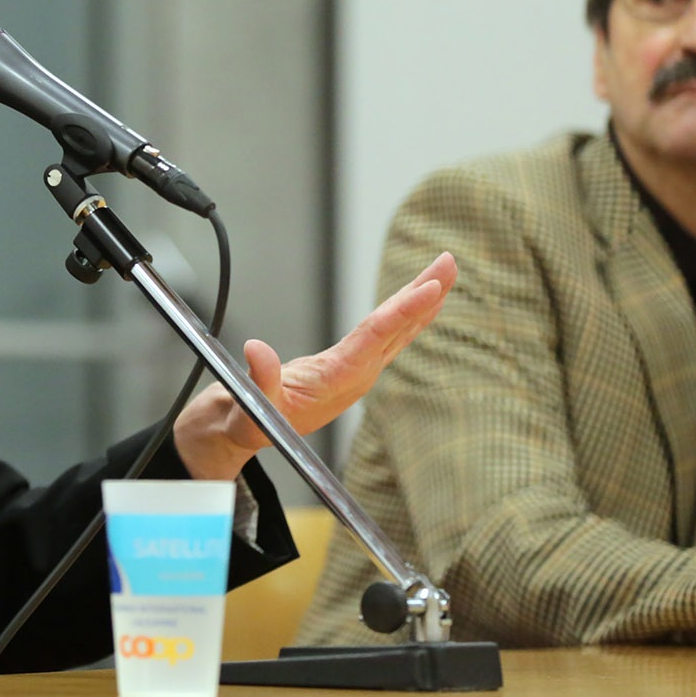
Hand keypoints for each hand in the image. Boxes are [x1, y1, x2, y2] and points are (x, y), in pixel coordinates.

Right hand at [172, 252, 456, 479]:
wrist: (246, 434)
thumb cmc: (250, 421)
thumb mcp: (251, 405)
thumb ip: (259, 379)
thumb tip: (257, 349)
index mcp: (338, 381)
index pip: (377, 337)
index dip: (405, 310)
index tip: (432, 286)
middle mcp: (356, 376)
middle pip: (397, 329)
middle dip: (425, 296)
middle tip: (449, 262)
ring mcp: (356, 372)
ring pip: (396, 331)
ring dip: (420, 301)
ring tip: (442, 272)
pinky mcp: (350, 368)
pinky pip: (385, 336)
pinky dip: (403, 314)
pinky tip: (416, 303)